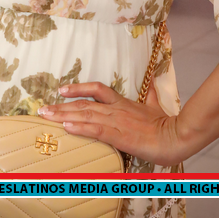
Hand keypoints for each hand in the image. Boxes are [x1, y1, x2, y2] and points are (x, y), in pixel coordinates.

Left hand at [38, 81, 182, 167]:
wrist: (176, 136)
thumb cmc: (166, 124)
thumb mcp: (157, 106)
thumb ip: (151, 95)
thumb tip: (153, 82)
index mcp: (123, 102)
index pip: (96, 89)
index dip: (78, 88)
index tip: (62, 90)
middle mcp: (116, 109)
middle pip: (83, 104)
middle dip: (61, 107)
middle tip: (42, 109)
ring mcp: (116, 121)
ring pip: (85, 115)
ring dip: (63, 116)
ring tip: (46, 116)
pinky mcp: (119, 135)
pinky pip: (96, 130)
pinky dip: (80, 128)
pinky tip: (66, 128)